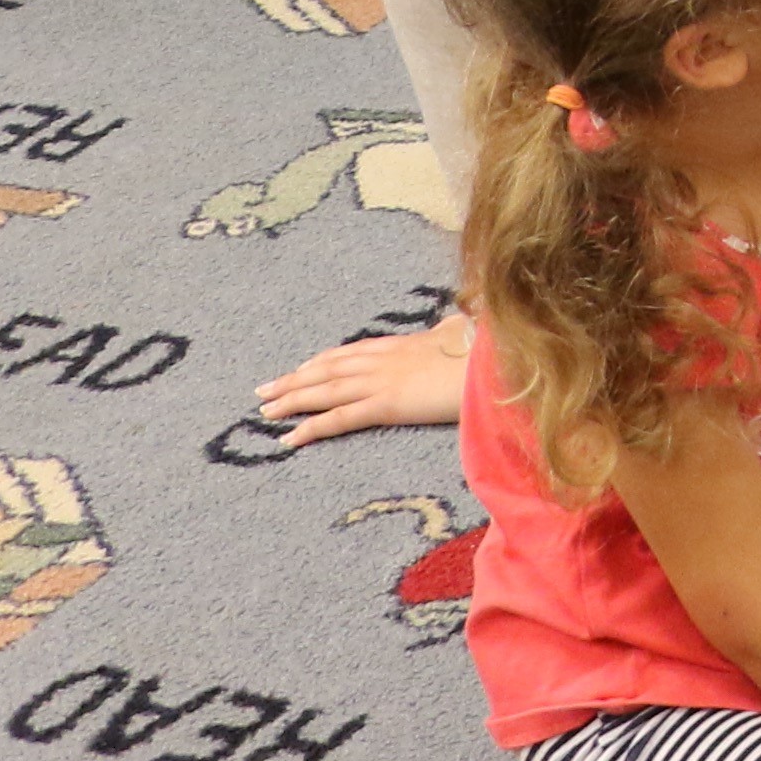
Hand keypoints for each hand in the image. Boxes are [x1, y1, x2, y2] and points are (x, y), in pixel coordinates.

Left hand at [256, 315, 471, 444]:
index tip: (301, 368)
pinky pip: (340, 418)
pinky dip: (311, 427)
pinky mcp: (386, 405)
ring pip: (325, 391)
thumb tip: (460, 321)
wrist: (495, 364)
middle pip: (328, 369)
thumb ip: (456, 330)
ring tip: (266, 411)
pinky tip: (289, 439)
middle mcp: (384, 359)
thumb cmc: (488, 352)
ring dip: (292, 400)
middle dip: (294, 380)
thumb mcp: (468, 332)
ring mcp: (382, 381)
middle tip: (264, 391)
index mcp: (402, 344)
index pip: (351, 352)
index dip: (322, 361)